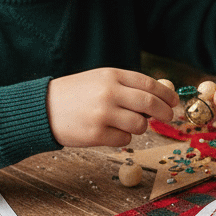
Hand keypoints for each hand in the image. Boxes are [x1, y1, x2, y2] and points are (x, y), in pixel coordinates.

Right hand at [47, 69, 177, 147]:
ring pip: (139, 125)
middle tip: (169, 117)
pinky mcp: (95, 134)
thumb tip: (161, 98)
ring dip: (139, 127)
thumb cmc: (76, 94)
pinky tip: (109, 132)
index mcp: (111, 76)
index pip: (148, 84)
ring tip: (126, 124)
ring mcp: (102, 114)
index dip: (166, 94)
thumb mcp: (100, 80)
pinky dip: (123, 138)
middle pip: (150, 104)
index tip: (174, 101)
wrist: (41, 109)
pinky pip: (124, 140)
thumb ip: (127, 86)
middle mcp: (108, 93)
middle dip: (164, 112)